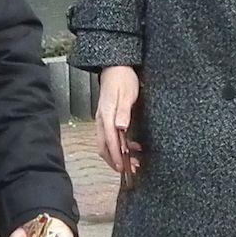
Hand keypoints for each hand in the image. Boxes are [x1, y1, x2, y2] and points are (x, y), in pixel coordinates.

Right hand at [95, 66, 142, 183]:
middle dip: (115, 161)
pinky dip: (120, 145)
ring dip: (118, 155)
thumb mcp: (126, 94)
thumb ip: (123, 111)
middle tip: (129, 170)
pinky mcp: (108, 118)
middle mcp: (102, 119)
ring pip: (107, 143)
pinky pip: (111, 137)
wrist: (116, 67)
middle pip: (104, 146)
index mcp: (106, 115)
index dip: (115, 156)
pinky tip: (133, 147)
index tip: (122, 167)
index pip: (109, 141)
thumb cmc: (122, 79)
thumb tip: (120, 127)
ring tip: (133, 162)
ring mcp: (103, 119)